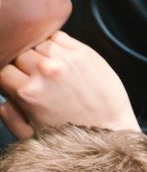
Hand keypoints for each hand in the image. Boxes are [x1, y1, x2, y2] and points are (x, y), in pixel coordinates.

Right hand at [0, 31, 139, 138]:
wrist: (110, 129)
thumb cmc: (71, 134)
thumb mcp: (30, 135)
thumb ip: (8, 115)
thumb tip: (2, 99)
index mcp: (27, 92)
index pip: (2, 69)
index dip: (8, 76)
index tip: (15, 81)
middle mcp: (45, 71)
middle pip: (19, 55)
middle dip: (23, 65)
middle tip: (35, 78)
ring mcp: (66, 59)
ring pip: (37, 44)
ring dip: (39, 53)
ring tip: (50, 69)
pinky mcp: (85, 52)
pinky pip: (58, 36)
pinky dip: (55, 44)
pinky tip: (61, 58)